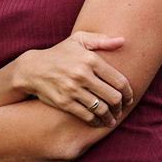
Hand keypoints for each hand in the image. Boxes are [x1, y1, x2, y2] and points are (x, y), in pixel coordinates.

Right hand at [15, 31, 133, 127]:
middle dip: (121, 107)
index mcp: (90, 59)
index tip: (129, 98)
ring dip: (110, 117)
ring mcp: (73, 89)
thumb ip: (102, 40)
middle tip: (121, 110)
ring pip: (102, 109)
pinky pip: (87, 116)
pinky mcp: (64, 102)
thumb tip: (123, 41)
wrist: (32, 69)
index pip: (119, 81)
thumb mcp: (79, 40)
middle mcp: (82, 74)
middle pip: (113, 97)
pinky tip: (98, 122)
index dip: (128, 93)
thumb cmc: (60, 53)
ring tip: (112, 119)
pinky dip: (96, 121)